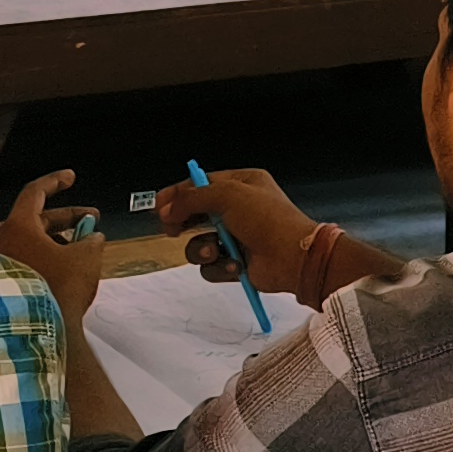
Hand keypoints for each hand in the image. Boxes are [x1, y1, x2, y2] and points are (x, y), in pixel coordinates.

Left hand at [0, 170, 111, 320]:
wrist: (35, 333)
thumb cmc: (59, 287)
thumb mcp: (86, 257)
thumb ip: (92, 240)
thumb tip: (93, 238)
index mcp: (19, 228)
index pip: (35, 193)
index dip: (55, 182)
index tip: (72, 177)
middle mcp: (3, 243)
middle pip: (36, 221)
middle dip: (67, 218)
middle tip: (92, 220)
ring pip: (31, 245)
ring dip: (58, 242)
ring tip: (84, 250)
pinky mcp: (3, 288)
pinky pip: (27, 264)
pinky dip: (47, 260)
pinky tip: (68, 271)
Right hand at [156, 165, 318, 295]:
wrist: (293, 257)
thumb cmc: (268, 220)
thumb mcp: (227, 196)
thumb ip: (191, 199)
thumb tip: (167, 208)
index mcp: (241, 185)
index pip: (201, 185)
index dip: (178, 194)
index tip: (159, 205)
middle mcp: (238, 209)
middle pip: (196, 214)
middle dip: (183, 222)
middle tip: (172, 228)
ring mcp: (237, 236)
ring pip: (199, 243)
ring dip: (202, 248)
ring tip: (216, 249)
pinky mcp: (236, 262)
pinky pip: (211, 266)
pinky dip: (218, 266)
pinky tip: (234, 264)